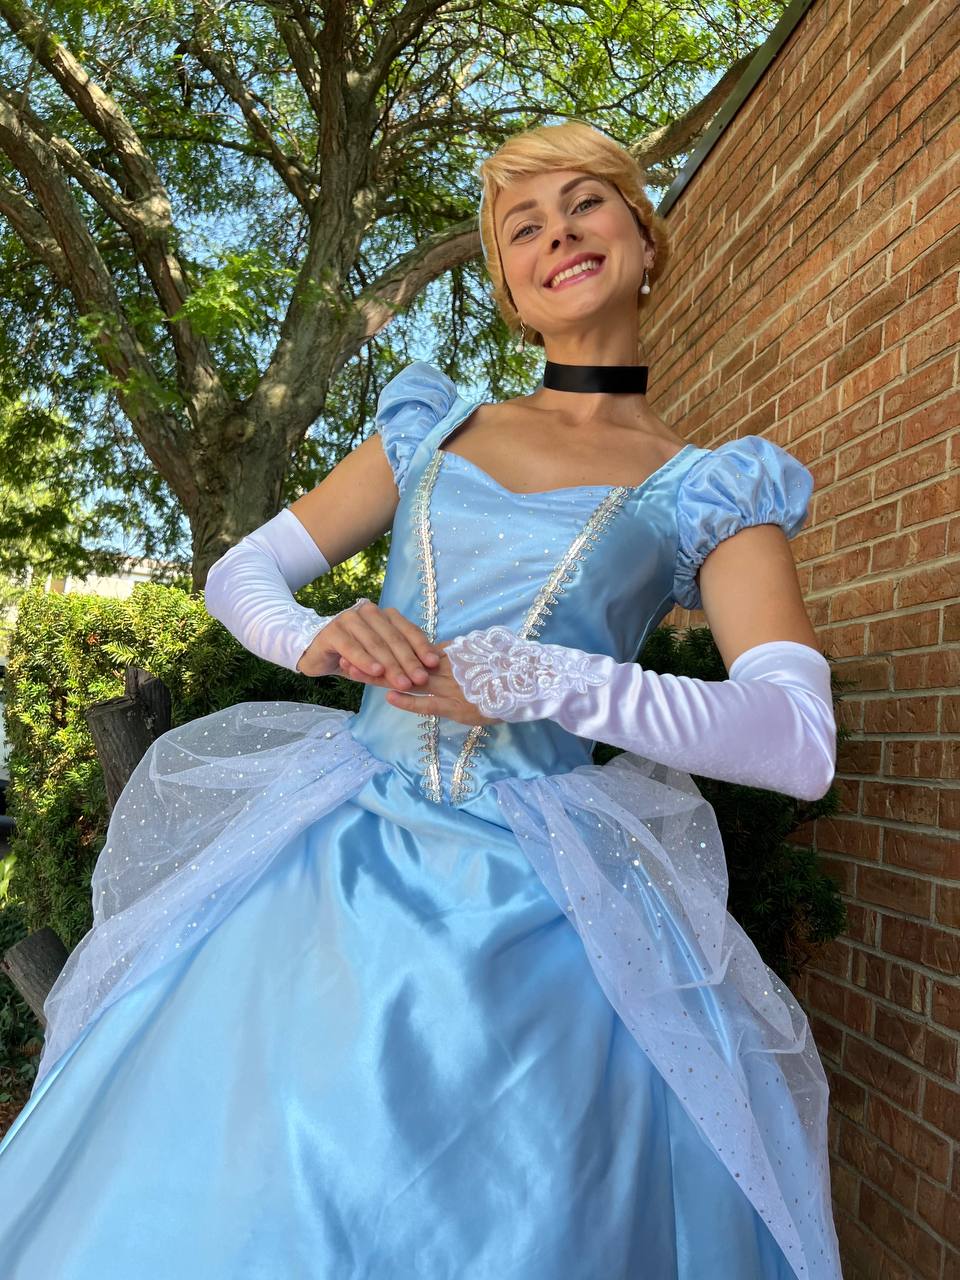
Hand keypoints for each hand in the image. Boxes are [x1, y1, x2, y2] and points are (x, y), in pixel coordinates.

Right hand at [297, 601, 442, 686]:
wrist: (318, 655)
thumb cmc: (355, 658)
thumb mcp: (381, 660)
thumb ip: (400, 660)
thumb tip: (430, 668)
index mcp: (384, 615)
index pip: (408, 630)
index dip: (422, 647)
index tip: (434, 664)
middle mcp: (368, 612)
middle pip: (393, 638)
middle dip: (409, 661)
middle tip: (420, 680)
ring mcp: (349, 619)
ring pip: (375, 644)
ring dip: (390, 664)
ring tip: (402, 682)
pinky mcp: (332, 631)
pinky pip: (352, 647)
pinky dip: (365, 660)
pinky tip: (376, 671)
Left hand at [338, 638, 501, 727]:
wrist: (532, 683)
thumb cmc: (506, 673)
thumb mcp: (477, 659)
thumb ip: (456, 656)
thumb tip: (436, 652)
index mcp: (448, 658)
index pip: (409, 651)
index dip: (383, 648)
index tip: (360, 644)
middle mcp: (445, 670)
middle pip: (400, 663)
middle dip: (371, 661)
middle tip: (344, 657)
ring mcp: (450, 687)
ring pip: (408, 680)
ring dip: (380, 678)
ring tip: (353, 673)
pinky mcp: (458, 707)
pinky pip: (430, 704)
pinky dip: (410, 701)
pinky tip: (390, 697)